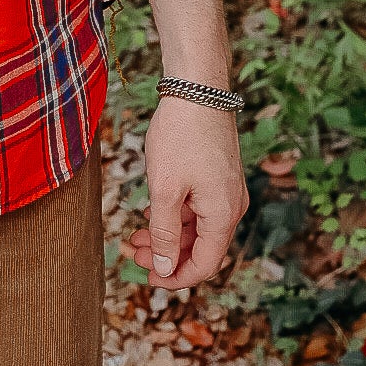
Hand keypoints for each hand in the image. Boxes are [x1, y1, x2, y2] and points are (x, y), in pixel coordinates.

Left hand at [129, 98, 248, 289]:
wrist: (197, 88)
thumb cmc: (181, 135)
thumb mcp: (165, 189)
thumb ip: (164, 232)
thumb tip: (165, 268)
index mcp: (224, 215)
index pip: (205, 265)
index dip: (175, 277)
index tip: (147, 277)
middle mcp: (232, 206)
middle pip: (202, 247)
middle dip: (167, 255)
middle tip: (133, 254)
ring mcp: (227, 189)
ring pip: (198, 227)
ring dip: (168, 234)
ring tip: (135, 235)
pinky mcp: (218, 175)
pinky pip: (199, 207)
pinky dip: (175, 215)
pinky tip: (150, 212)